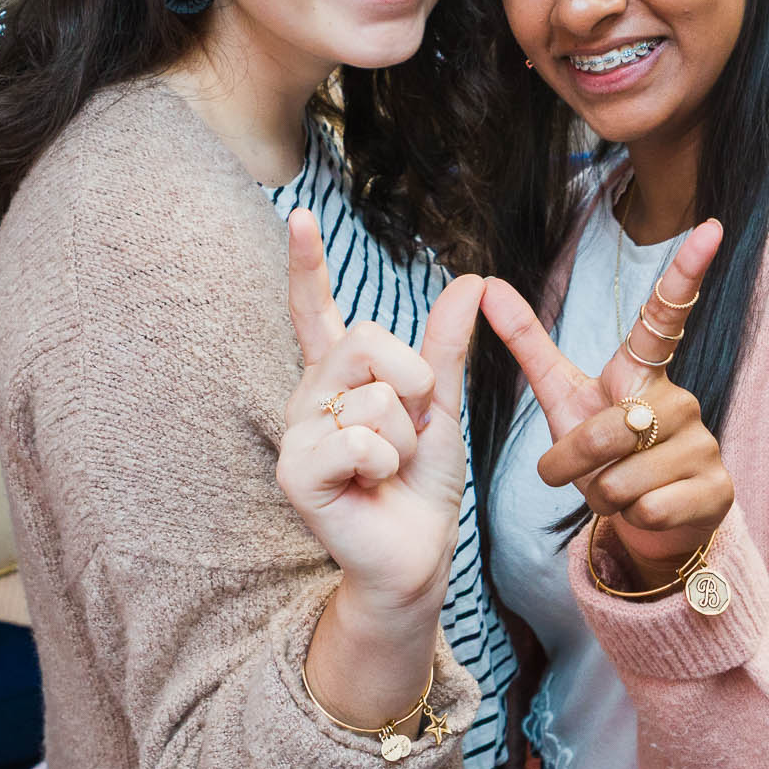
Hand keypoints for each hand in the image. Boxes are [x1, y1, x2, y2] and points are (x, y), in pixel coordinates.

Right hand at [275, 209, 484, 616]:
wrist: (417, 552)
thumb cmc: (422, 484)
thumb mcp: (443, 405)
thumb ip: (448, 347)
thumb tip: (471, 281)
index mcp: (340, 377)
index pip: (317, 310)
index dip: (308, 264)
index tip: (299, 215)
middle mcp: (310, 395)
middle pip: (367, 340)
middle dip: (414, 383)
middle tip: (410, 431)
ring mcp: (299, 432)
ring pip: (373, 396)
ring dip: (404, 438)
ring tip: (389, 469)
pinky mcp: (297, 470)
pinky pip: (358, 439)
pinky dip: (384, 464)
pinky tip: (371, 486)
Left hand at [480, 219, 732, 585]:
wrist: (651, 520)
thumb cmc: (604, 453)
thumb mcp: (562, 398)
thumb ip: (529, 344)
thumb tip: (487, 283)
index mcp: (643, 371)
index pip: (664, 315)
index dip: (686, 272)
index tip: (711, 226)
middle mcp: (681, 399)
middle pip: (602, 436)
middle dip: (574, 466)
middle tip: (583, 472)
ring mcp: (705, 444)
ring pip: (622, 481)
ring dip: (603, 497)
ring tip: (621, 490)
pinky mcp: (717, 489)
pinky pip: (649, 510)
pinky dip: (632, 521)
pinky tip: (648, 511)